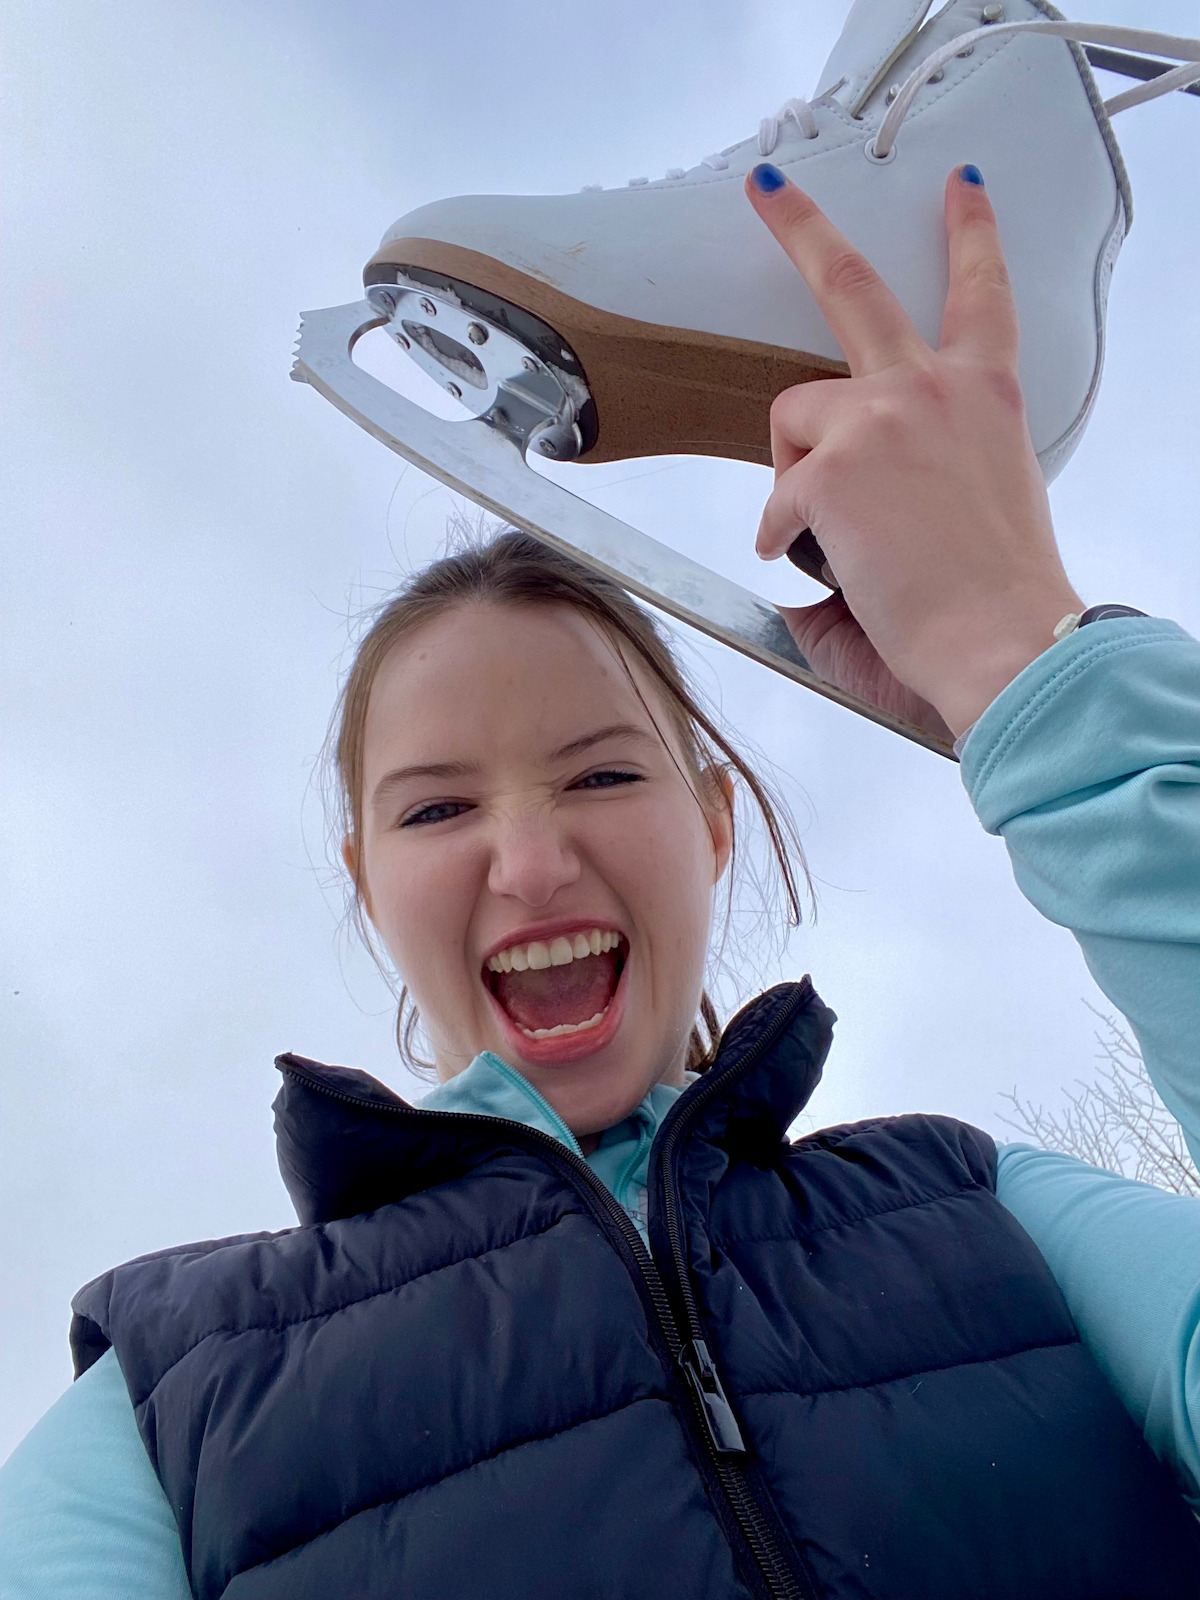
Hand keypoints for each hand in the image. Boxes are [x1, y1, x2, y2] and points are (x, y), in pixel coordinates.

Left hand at [745, 163, 1084, 739]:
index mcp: (987, 397)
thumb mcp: (975, 508)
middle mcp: (934, 389)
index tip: (960, 190)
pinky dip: (783, 533)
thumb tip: (848, 506)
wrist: (1006, 645)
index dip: (969, 235)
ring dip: (795, 466)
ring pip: (794, 415)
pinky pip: (778, 498)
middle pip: (853, 285)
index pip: (982, 294)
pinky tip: (811, 562)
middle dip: (801, 226)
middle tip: (767, 189)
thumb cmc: (996, 597)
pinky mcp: (832, 469)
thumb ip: (912, 478)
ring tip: (829, 525)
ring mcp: (879, 421)